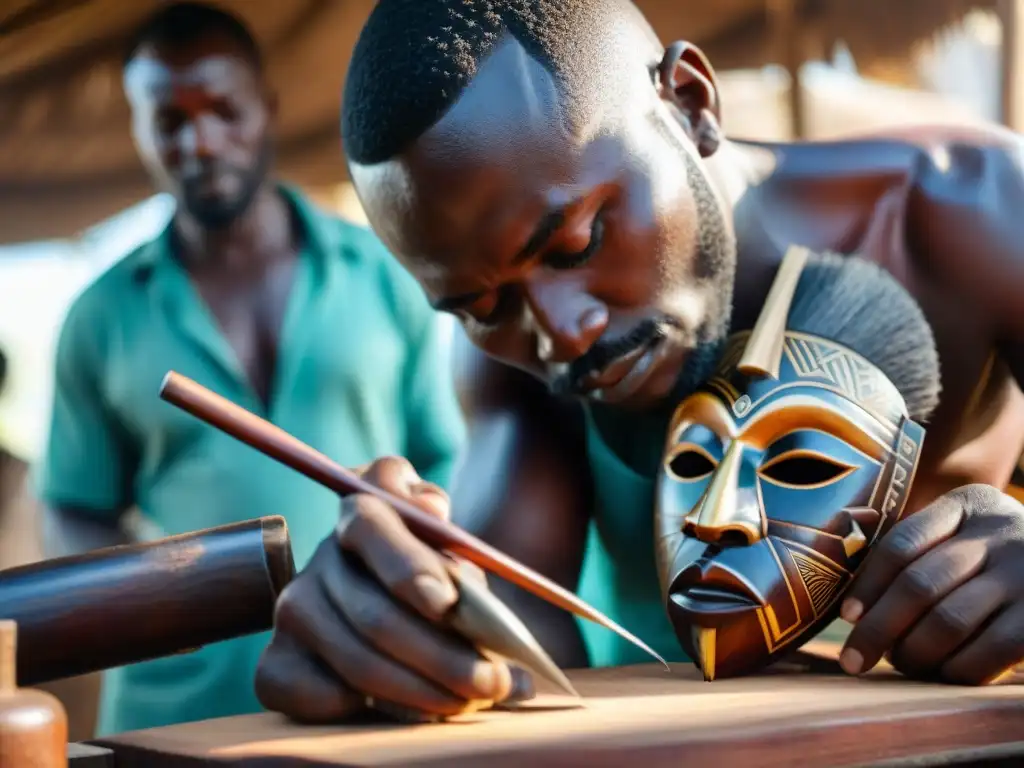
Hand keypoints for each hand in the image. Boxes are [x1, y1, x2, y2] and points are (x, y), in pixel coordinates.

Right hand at [254, 456, 533, 721]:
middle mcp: (320, 557)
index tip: (447, 604)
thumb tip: (430, 509)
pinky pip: (318, 697)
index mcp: (362, 511)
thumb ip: (443, 525)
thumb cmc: (428, 561)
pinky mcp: (278, 660)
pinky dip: (374, 711)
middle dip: (442, 657)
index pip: (369, 526)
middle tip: (491, 682)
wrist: (385, 592)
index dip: (406, 565)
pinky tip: (415, 711)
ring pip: (357, 663)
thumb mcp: (445, 533)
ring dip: (422, 692)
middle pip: (373, 615)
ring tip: (471, 703)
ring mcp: (293, 610)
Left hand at [839, 484, 1023, 684]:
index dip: (868, 583)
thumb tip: (848, 596)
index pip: (902, 543)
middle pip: (920, 584)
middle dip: (879, 628)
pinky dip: (957, 669)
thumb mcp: (964, 533)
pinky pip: (991, 650)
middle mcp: (1000, 532)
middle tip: (854, 659)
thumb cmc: (995, 558)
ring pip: (949, 621)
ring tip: (899, 663)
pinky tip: (941, 674)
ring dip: (914, 652)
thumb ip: (916, 550)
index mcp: (967, 505)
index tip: (847, 616)